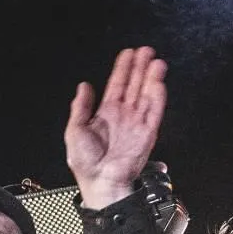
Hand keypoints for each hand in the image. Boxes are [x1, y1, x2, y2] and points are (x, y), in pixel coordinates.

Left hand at [65, 47, 167, 210]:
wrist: (100, 182)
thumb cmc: (85, 162)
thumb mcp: (74, 129)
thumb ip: (81, 107)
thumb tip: (84, 86)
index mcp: (106, 113)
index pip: (117, 85)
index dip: (123, 68)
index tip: (129, 53)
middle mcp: (124, 116)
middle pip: (135, 86)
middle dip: (141, 67)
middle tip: (147, 51)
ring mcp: (137, 124)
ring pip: (147, 95)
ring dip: (152, 78)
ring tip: (157, 62)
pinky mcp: (148, 134)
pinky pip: (155, 113)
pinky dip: (157, 98)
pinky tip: (158, 84)